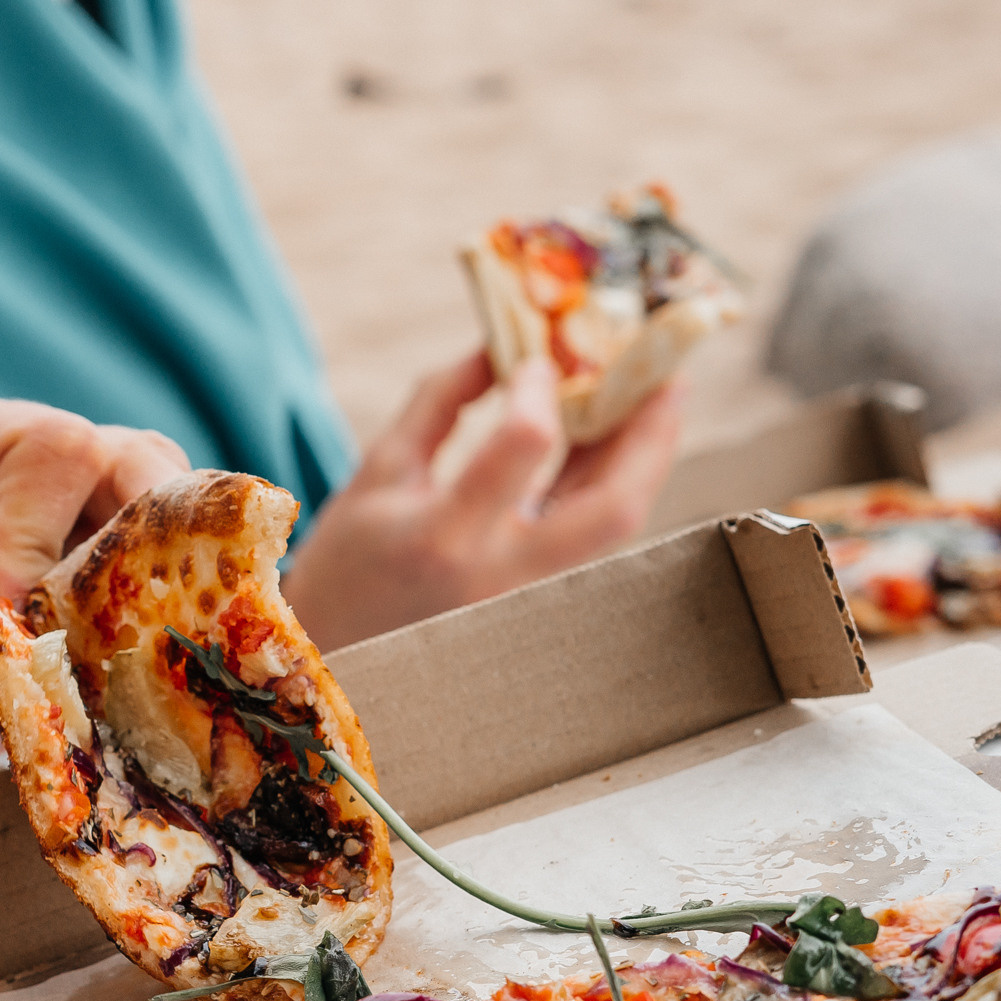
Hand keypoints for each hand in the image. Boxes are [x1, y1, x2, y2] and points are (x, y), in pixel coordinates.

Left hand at [0, 394, 188, 775]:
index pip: (49, 449)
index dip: (41, 535)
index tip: (5, 623)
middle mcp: (38, 458)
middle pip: (138, 466)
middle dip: (125, 568)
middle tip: (81, 659)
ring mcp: (90, 509)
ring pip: (174, 523)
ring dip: (143, 613)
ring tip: (83, 688)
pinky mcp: (119, 569)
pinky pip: (174, 586)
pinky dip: (150, 647)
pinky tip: (99, 703)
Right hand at [281, 352, 681, 651]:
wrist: (336, 656)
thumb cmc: (346, 563)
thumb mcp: (379, 470)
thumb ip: (441, 401)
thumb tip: (502, 343)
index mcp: (443, 536)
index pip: (523, 444)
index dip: (540, 387)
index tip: (534, 355)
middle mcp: (500, 575)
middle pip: (614, 504)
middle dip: (649, 431)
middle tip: (664, 371)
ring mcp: (528, 598)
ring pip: (617, 523)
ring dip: (642, 454)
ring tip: (650, 393)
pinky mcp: (540, 602)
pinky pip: (594, 534)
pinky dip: (609, 479)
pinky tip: (610, 436)